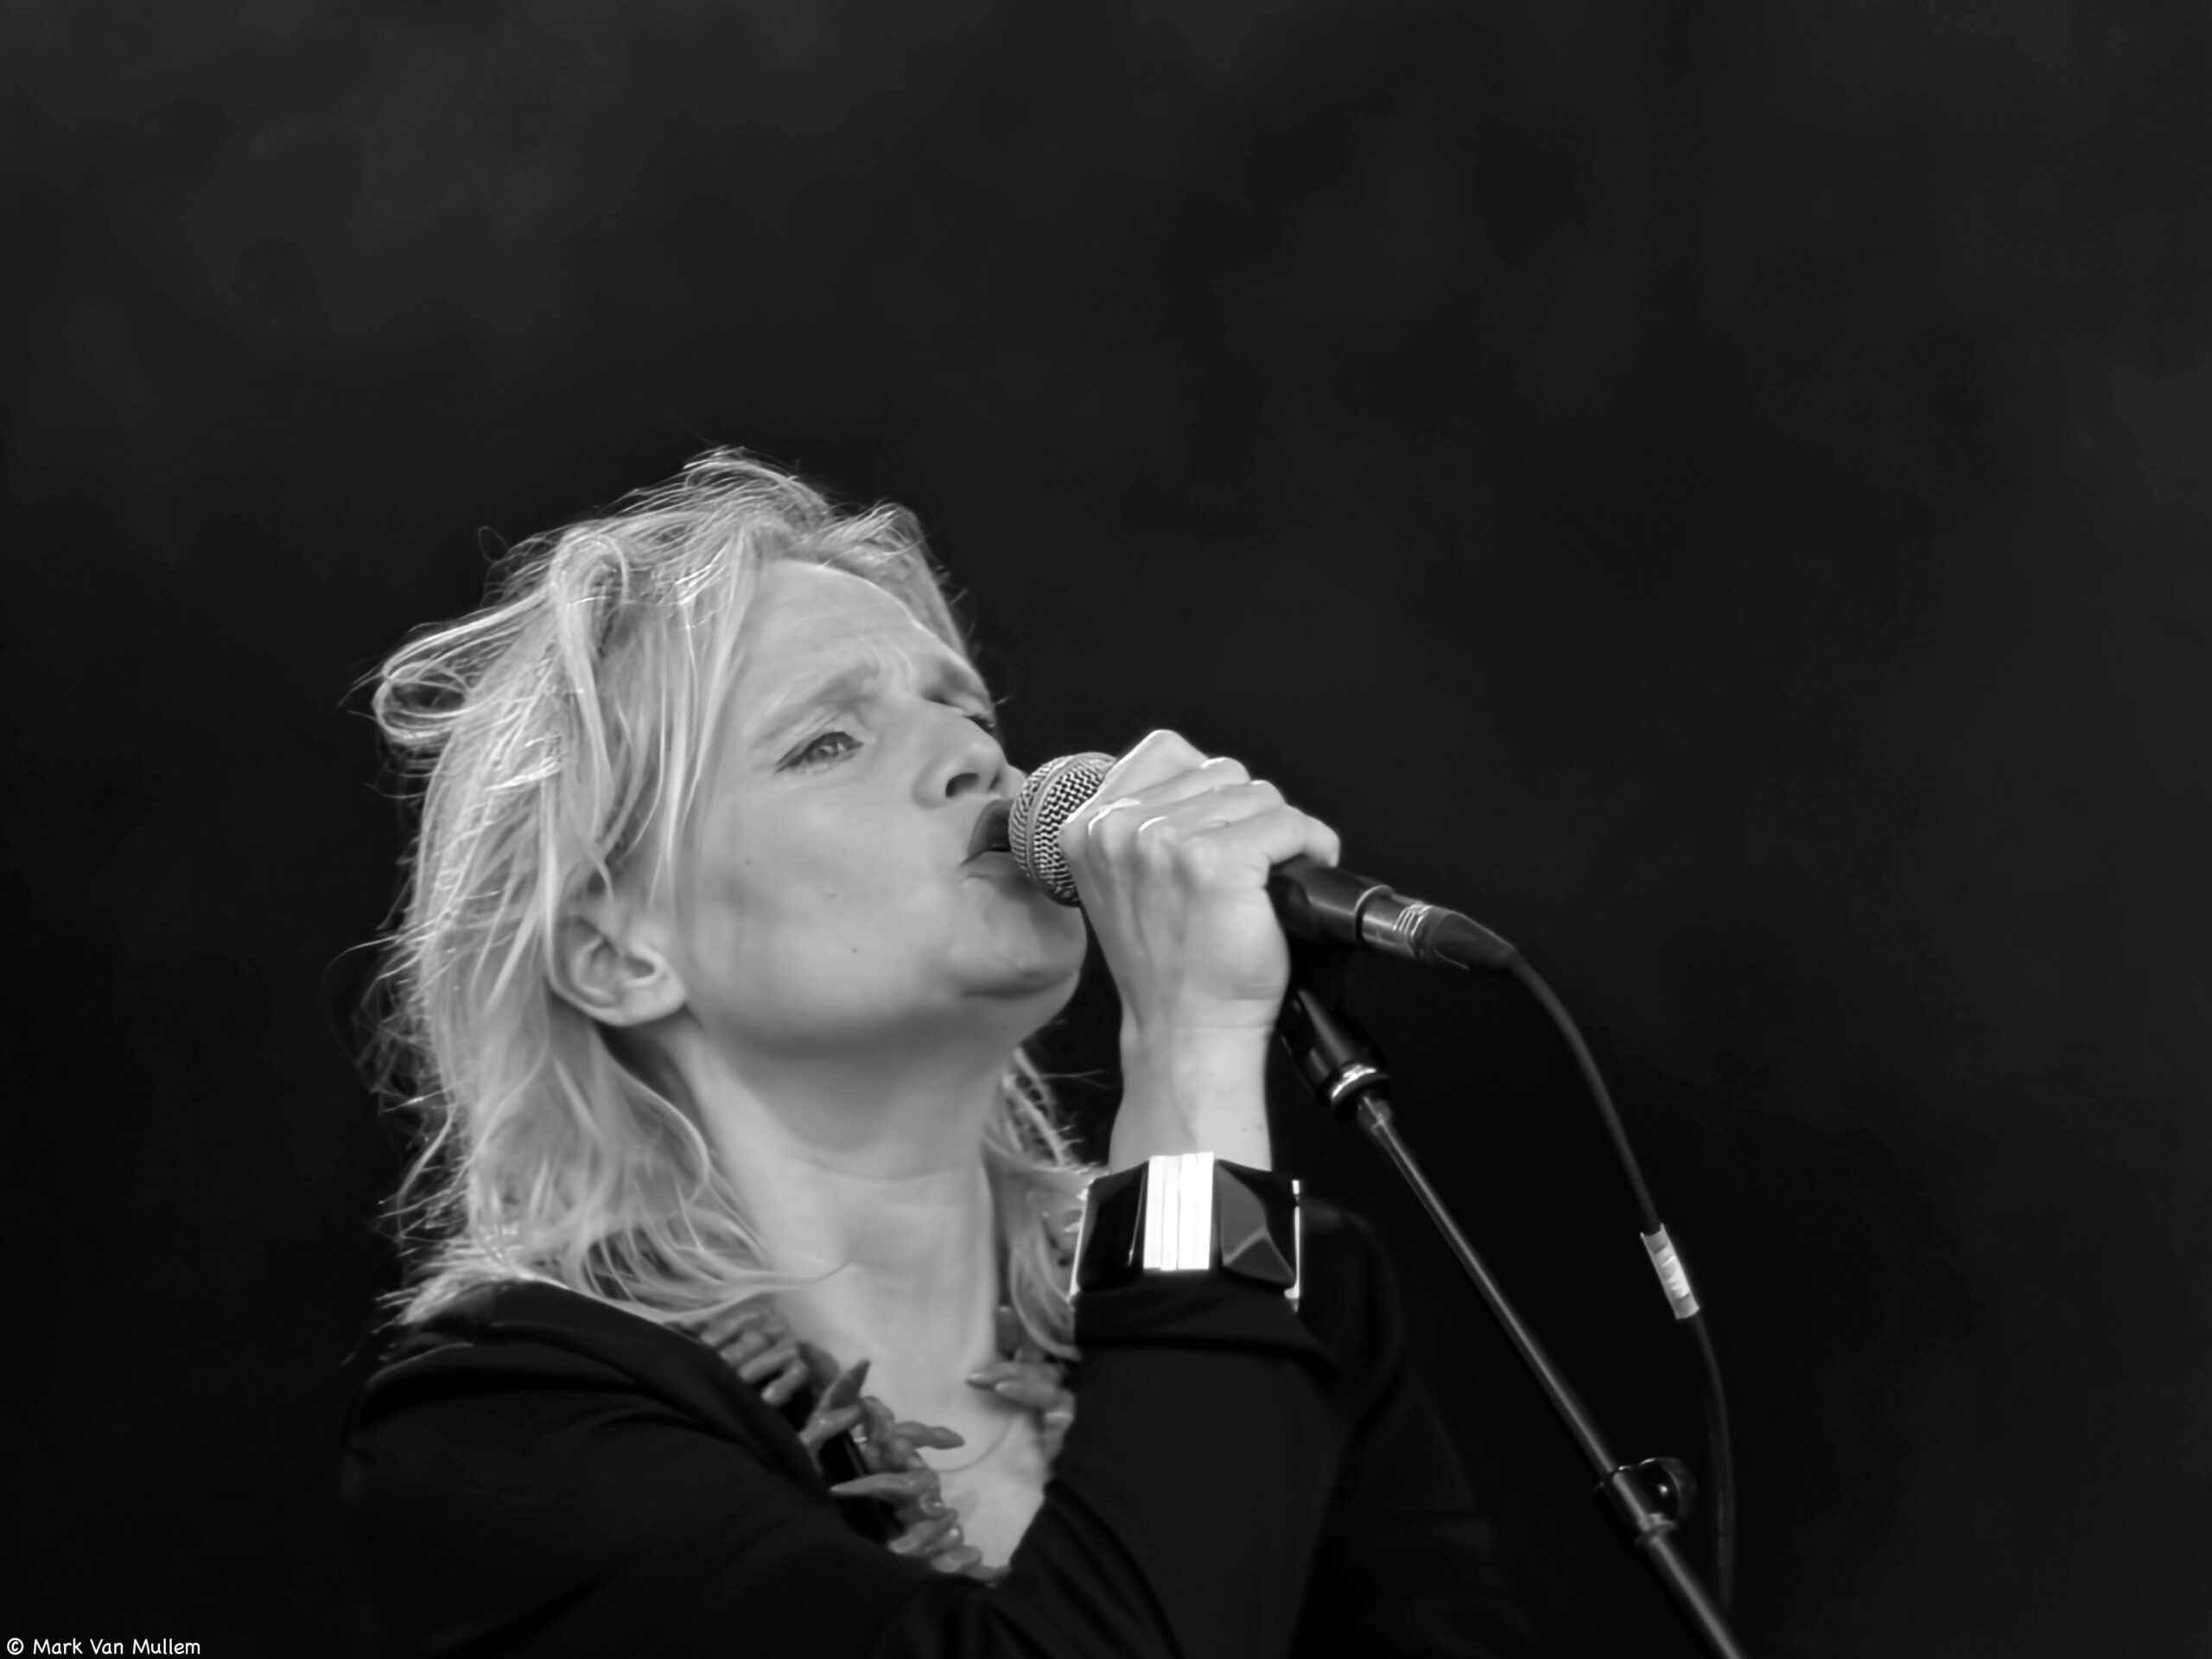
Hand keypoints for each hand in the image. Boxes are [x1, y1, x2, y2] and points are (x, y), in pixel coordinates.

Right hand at [1057, 730, 1338, 1166]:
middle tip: (1242, 873)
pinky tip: (1290, 887)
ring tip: (1263, 885)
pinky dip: (1309, 849)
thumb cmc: (1168, 969)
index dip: (1207, 791)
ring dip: (1279, 837)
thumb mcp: (1123, 883)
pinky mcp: (1216, 860)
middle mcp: (1120, 827)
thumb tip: (1203, 780)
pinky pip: (1289, 824)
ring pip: (1259, 795)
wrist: (1185, 1031)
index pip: (1166, 750)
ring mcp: (1165, 841)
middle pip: (1221, 771)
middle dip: (1246, 817)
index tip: (1213, 836)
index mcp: (1087, 827)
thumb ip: (1141, 825)